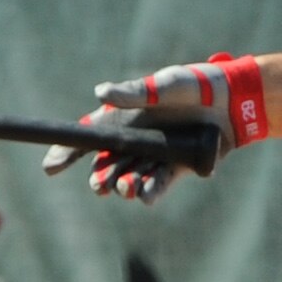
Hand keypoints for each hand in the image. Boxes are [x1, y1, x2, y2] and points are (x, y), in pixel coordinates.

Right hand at [41, 55, 262, 201]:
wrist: (231, 102)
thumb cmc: (194, 86)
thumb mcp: (162, 85)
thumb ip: (134, 92)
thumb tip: (100, 94)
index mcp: (123, 118)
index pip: (89, 137)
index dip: (67, 152)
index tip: (50, 167)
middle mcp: (135, 139)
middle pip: (108, 163)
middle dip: (101, 176)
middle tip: (99, 185)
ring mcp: (154, 155)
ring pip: (132, 176)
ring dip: (125, 185)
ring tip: (125, 188)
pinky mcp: (176, 167)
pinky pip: (158, 182)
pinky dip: (151, 190)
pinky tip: (145, 196)